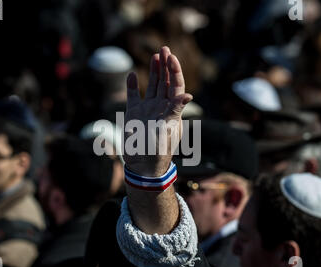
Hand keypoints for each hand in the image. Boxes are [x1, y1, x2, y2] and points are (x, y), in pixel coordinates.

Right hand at [124, 46, 192, 176]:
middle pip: (164, 82)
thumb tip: (188, 94)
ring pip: (151, 86)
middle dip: (165, 65)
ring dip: (153, 71)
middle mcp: (160, 107)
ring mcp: (147, 109)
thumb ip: (176, 110)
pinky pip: (133, 96)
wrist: (143, 165)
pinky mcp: (134, 113)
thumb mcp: (168, 129)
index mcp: (172, 109)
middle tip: (164, 48)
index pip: (175, 85)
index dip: (174, 71)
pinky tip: (132, 74)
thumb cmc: (158, 150)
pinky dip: (132, 85)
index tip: (171, 57)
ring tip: (155, 56)